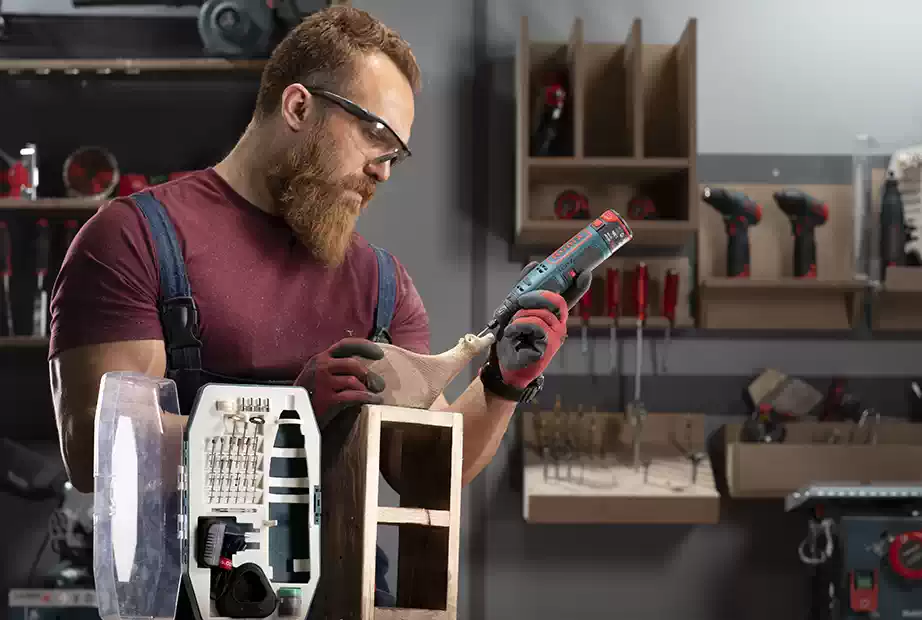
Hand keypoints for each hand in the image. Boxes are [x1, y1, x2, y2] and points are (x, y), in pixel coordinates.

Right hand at [295, 338, 386, 427]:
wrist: (290, 416)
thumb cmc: (308, 396)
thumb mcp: (317, 375)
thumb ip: (335, 368)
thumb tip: (362, 369)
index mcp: (320, 358)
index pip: (345, 345)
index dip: (364, 346)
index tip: (379, 354)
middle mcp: (321, 366)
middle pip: (352, 363)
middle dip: (369, 373)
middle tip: (379, 384)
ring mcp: (323, 382)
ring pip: (354, 380)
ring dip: (369, 388)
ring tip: (376, 394)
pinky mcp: (327, 399)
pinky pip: (354, 396)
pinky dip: (368, 398)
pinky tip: (374, 401)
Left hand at [491, 262, 592, 388]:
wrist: (503, 364)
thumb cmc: (512, 338)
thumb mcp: (515, 309)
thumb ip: (524, 288)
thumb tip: (533, 264)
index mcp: (553, 316)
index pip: (571, 298)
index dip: (579, 286)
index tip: (584, 272)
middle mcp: (558, 325)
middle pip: (558, 302)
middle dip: (538, 296)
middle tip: (522, 300)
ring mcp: (555, 337)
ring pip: (542, 314)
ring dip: (520, 316)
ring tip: (512, 326)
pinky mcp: (548, 348)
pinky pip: (535, 326)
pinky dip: (518, 326)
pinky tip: (512, 335)